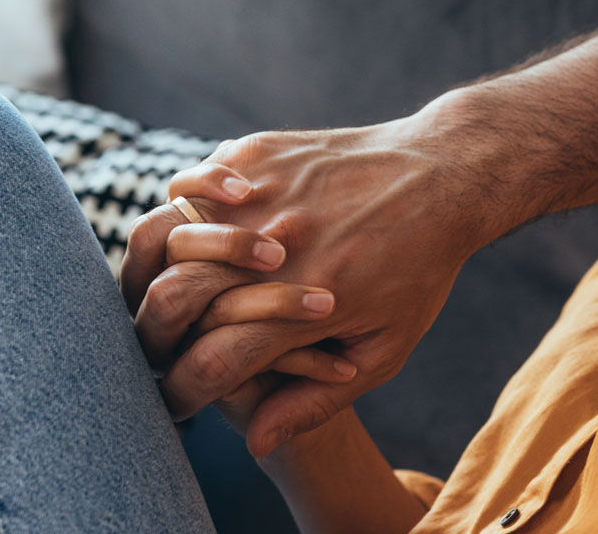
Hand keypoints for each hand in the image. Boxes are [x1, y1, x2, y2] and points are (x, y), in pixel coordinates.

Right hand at [122, 101, 514, 455]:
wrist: (445, 176)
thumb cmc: (421, 269)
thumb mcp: (387, 347)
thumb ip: (318, 400)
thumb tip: (256, 443)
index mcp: (308, 304)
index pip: (208, 364)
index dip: (181, 393)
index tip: (178, 400)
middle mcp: (277, 250)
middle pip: (169, 300)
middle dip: (152, 335)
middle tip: (157, 345)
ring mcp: (264, 196)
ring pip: (163, 233)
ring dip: (152, 268)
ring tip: (167, 284)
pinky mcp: (258, 154)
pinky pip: (190, 182)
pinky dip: (182, 206)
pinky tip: (198, 220)